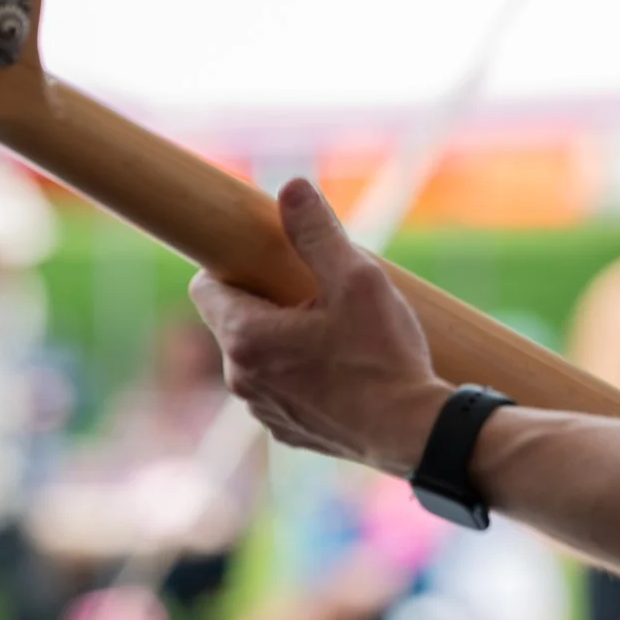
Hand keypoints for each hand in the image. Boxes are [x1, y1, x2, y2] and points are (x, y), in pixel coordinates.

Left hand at [190, 179, 452, 473]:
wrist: (415, 433)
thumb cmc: (383, 356)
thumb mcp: (356, 279)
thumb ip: (317, 232)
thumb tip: (291, 187)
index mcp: (245, 338)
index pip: (205, 286)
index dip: (234, 266)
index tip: (271, 260)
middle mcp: (240, 380)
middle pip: (234, 320)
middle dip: (267, 300)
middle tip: (318, 293)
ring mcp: (262, 411)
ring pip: (258, 356)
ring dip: (284, 338)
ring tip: (337, 332)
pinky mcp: (287, 432)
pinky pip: (280, 388)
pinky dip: (301, 373)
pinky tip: (344, 368)